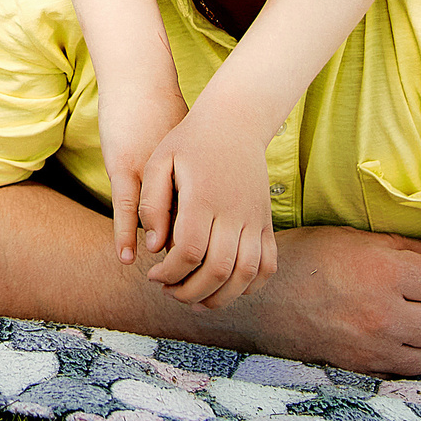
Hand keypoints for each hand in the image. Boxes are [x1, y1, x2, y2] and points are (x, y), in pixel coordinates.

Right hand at [98, 70, 189, 265]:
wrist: (141, 82)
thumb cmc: (162, 113)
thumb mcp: (182, 150)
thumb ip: (191, 177)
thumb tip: (198, 210)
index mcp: (191, 177)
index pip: (201, 222)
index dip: (206, 246)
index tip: (210, 265)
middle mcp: (172, 179)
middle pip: (184, 226)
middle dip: (190, 254)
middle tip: (194, 276)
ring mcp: (147, 174)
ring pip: (157, 221)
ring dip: (161, 248)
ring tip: (167, 274)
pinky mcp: (123, 169)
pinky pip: (126, 210)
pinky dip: (128, 235)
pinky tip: (129, 258)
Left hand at [137, 85, 278, 307]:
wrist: (235, 121)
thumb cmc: (190, 142)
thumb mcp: (159, 161)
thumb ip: (152, 204)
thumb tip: (154, 247)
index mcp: (203, 198)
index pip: (188, 252)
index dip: (169, 273)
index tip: (154, 276)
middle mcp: (234, 212)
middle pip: (217, 271)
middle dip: (189, 292)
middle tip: (170, 291)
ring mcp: (255, 219)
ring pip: (246, 275)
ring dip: (220, 297)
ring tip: (196, 299)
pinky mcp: (266, 223)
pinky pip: (268, 266)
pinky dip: (251, 286)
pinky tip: (227, 288)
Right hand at [237, 224, 420, 376]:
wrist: (259, 304)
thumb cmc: (304, 260)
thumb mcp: (350, 238)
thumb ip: (401, 245)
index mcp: (382, 271)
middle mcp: (383, 314)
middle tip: (418, 299)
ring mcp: (373, 347)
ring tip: (405, 321)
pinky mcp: (363, 369)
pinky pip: (407, 370)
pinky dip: (406, 356)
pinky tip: (389, 338)